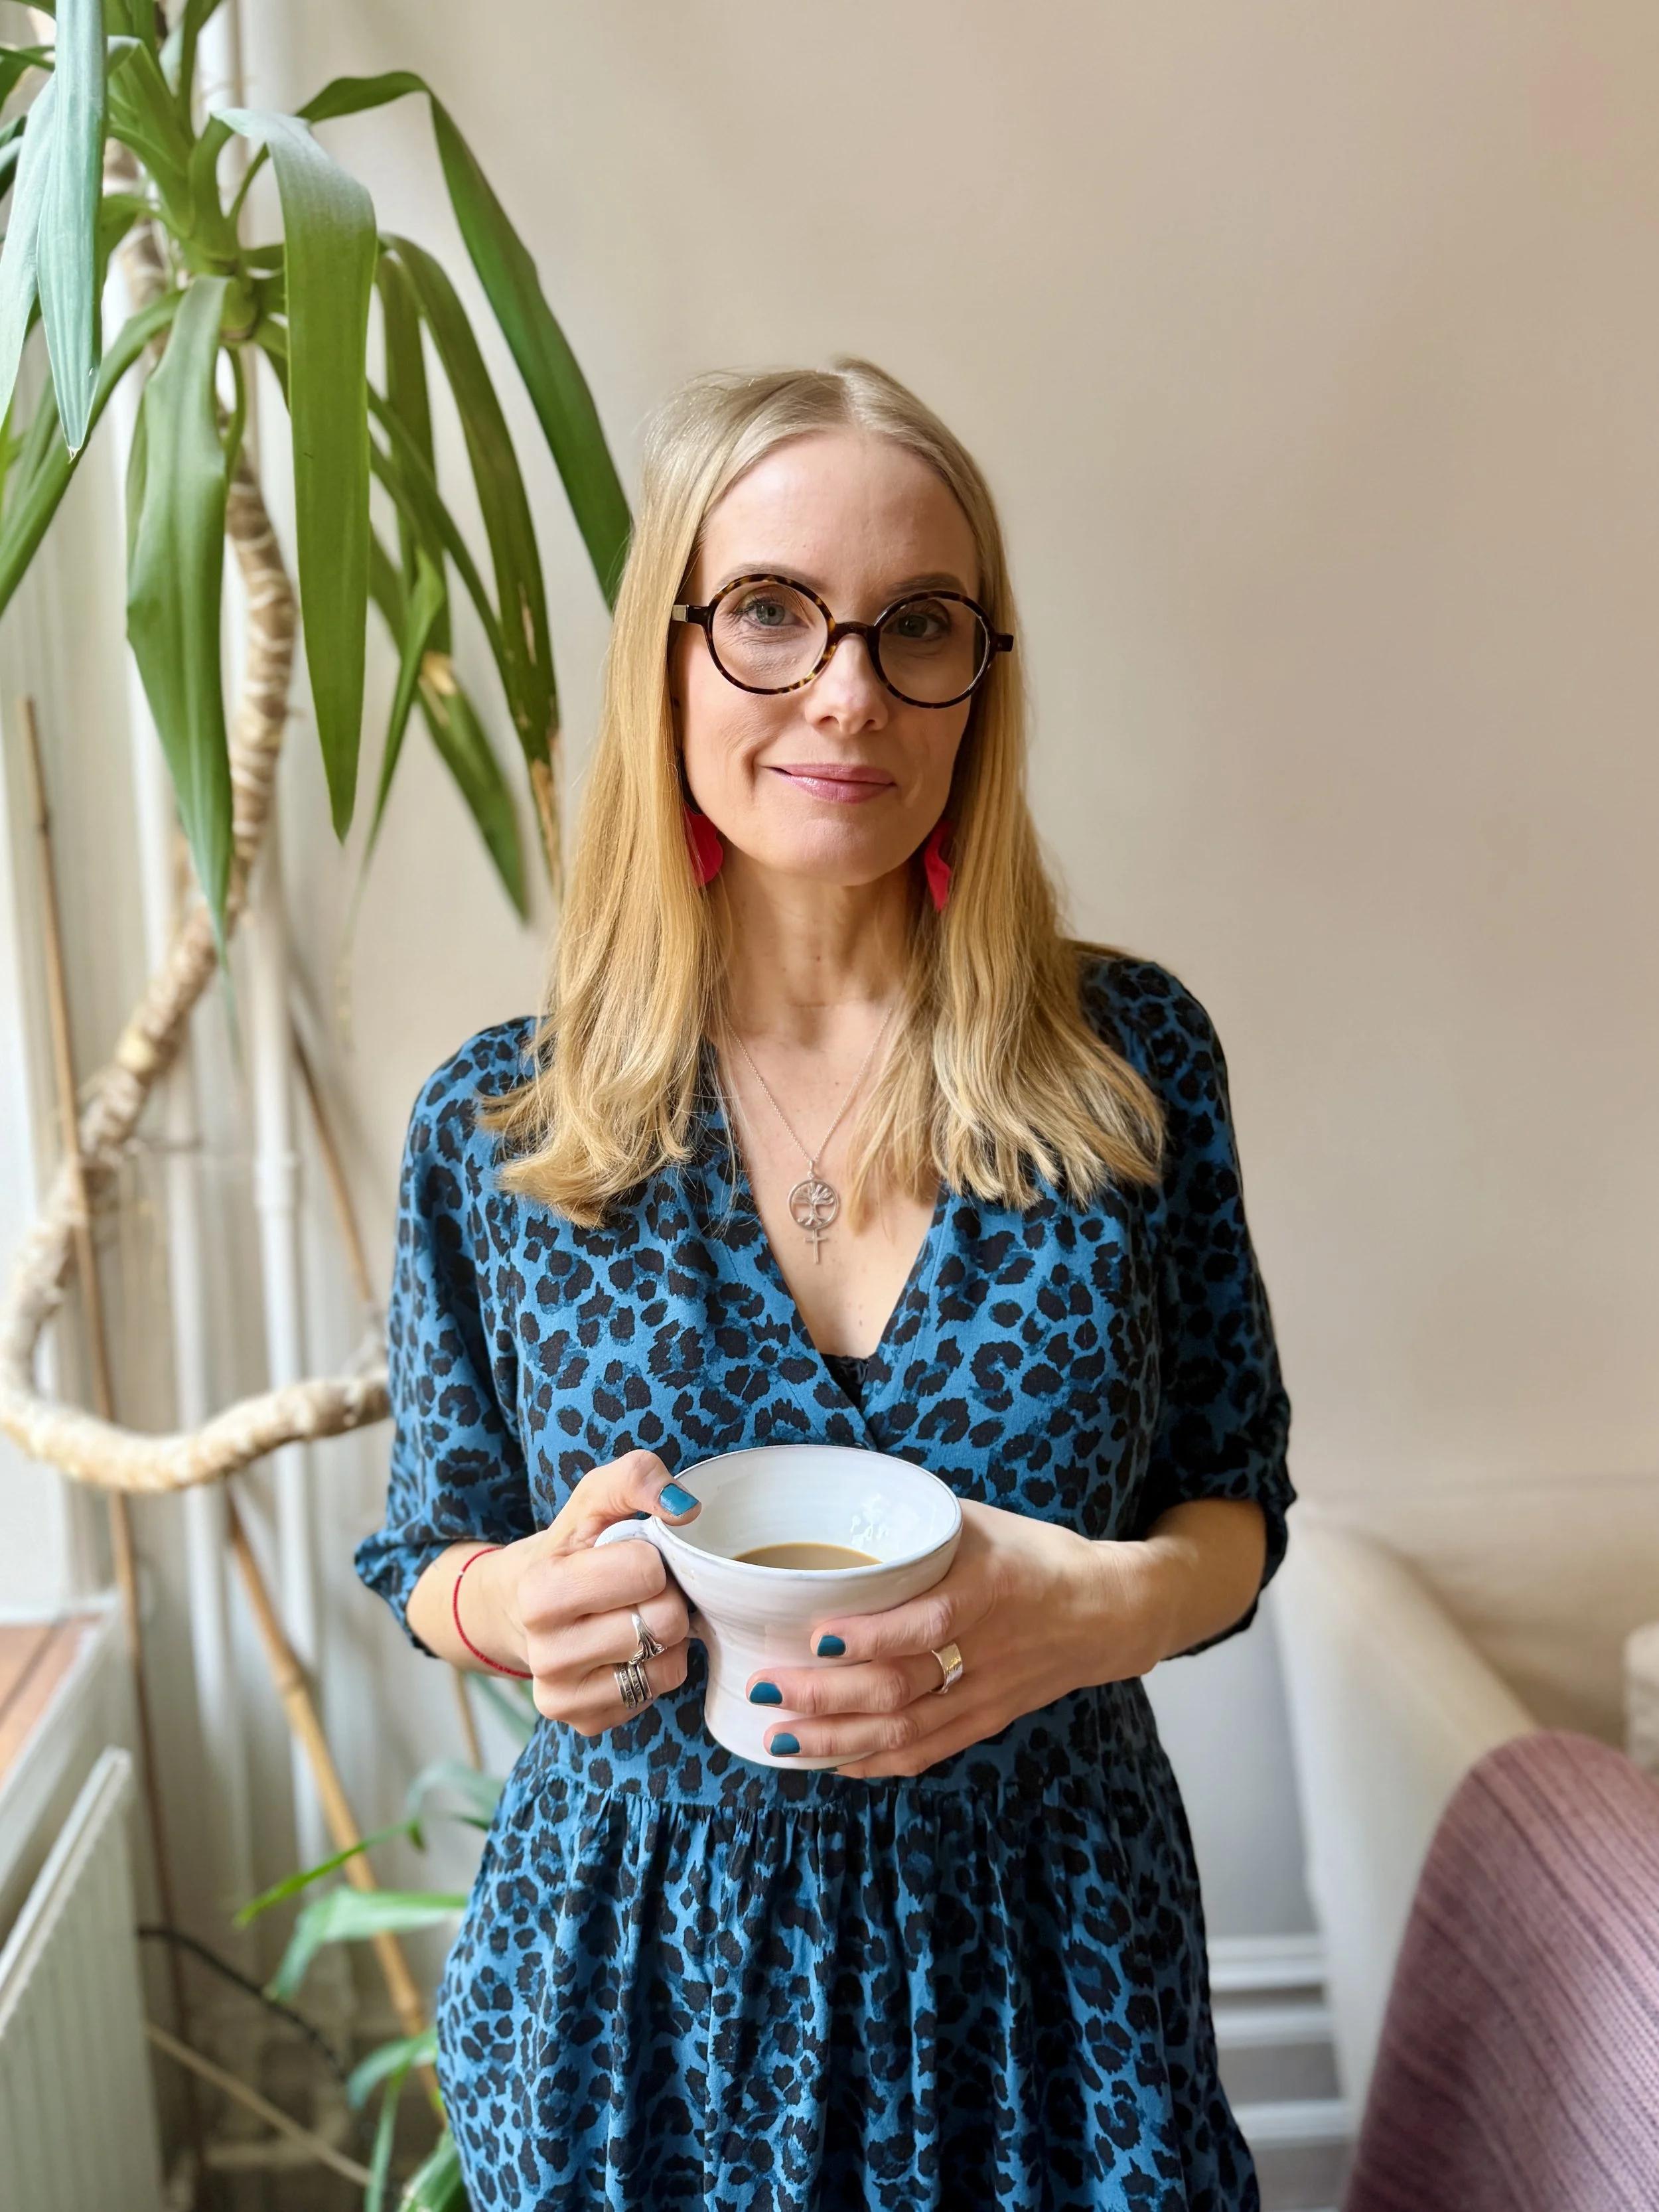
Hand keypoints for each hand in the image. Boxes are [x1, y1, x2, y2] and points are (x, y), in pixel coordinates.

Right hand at [476, 1450, 701, 1736]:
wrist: (521, 1605)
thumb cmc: (571, 1547)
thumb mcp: (593, 1498)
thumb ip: (636, 1479)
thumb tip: (685, 1507)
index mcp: (541, 1590)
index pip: (646, 1571)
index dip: (651, 1558)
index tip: (632, 1557)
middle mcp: (545, 1652)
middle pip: (664, 1622)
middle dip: (666, 1597)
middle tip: (640, 1590)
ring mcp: (561, 1695)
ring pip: (667, 1664)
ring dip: (666, 1635)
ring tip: (635, 1615)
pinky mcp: (583, 1722)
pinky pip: (658, 1692)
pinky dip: (657, 1666)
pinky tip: (628, 1648)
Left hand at [743, 1501, 1165, 1778]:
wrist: (1110, 1611)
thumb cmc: (1035, 1555)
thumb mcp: (981, 1525)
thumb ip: (917, 1529)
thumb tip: (836, 1516)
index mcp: (990, 1589)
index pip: (928, 1622)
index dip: (871, 1637)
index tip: (816, 1637)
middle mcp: (987, 1650)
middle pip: (902, 1687)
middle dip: (828, 1695)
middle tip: (768, 1687)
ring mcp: (986, 1694)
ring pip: (905, 1731)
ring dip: (837, 1739)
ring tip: (779, 1737)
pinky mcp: (986, 1721)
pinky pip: (926, 1752)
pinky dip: (875, 1761)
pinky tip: (832, 1762)